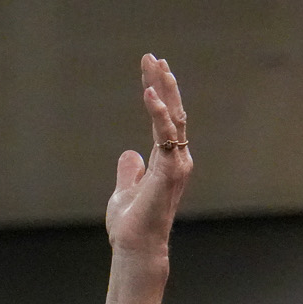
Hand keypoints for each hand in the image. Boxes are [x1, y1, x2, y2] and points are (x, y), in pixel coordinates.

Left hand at [103, 55, 192, 257]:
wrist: (135, 246)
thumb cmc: (132, 225)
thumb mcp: (126, 190)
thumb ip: (130, 171)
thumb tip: (129, 154)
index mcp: (167, 160)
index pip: (165, 119)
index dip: (159, 93)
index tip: (150, 69)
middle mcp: (177, 159)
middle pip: (173, 112)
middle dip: (163, 82)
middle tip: (153, 57)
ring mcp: (176, 164)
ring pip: (174, 118)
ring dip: (165, 90)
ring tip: (156, 65)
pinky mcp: (169, 171)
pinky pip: (166, 136)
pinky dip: (158, 114)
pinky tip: (150, 94)